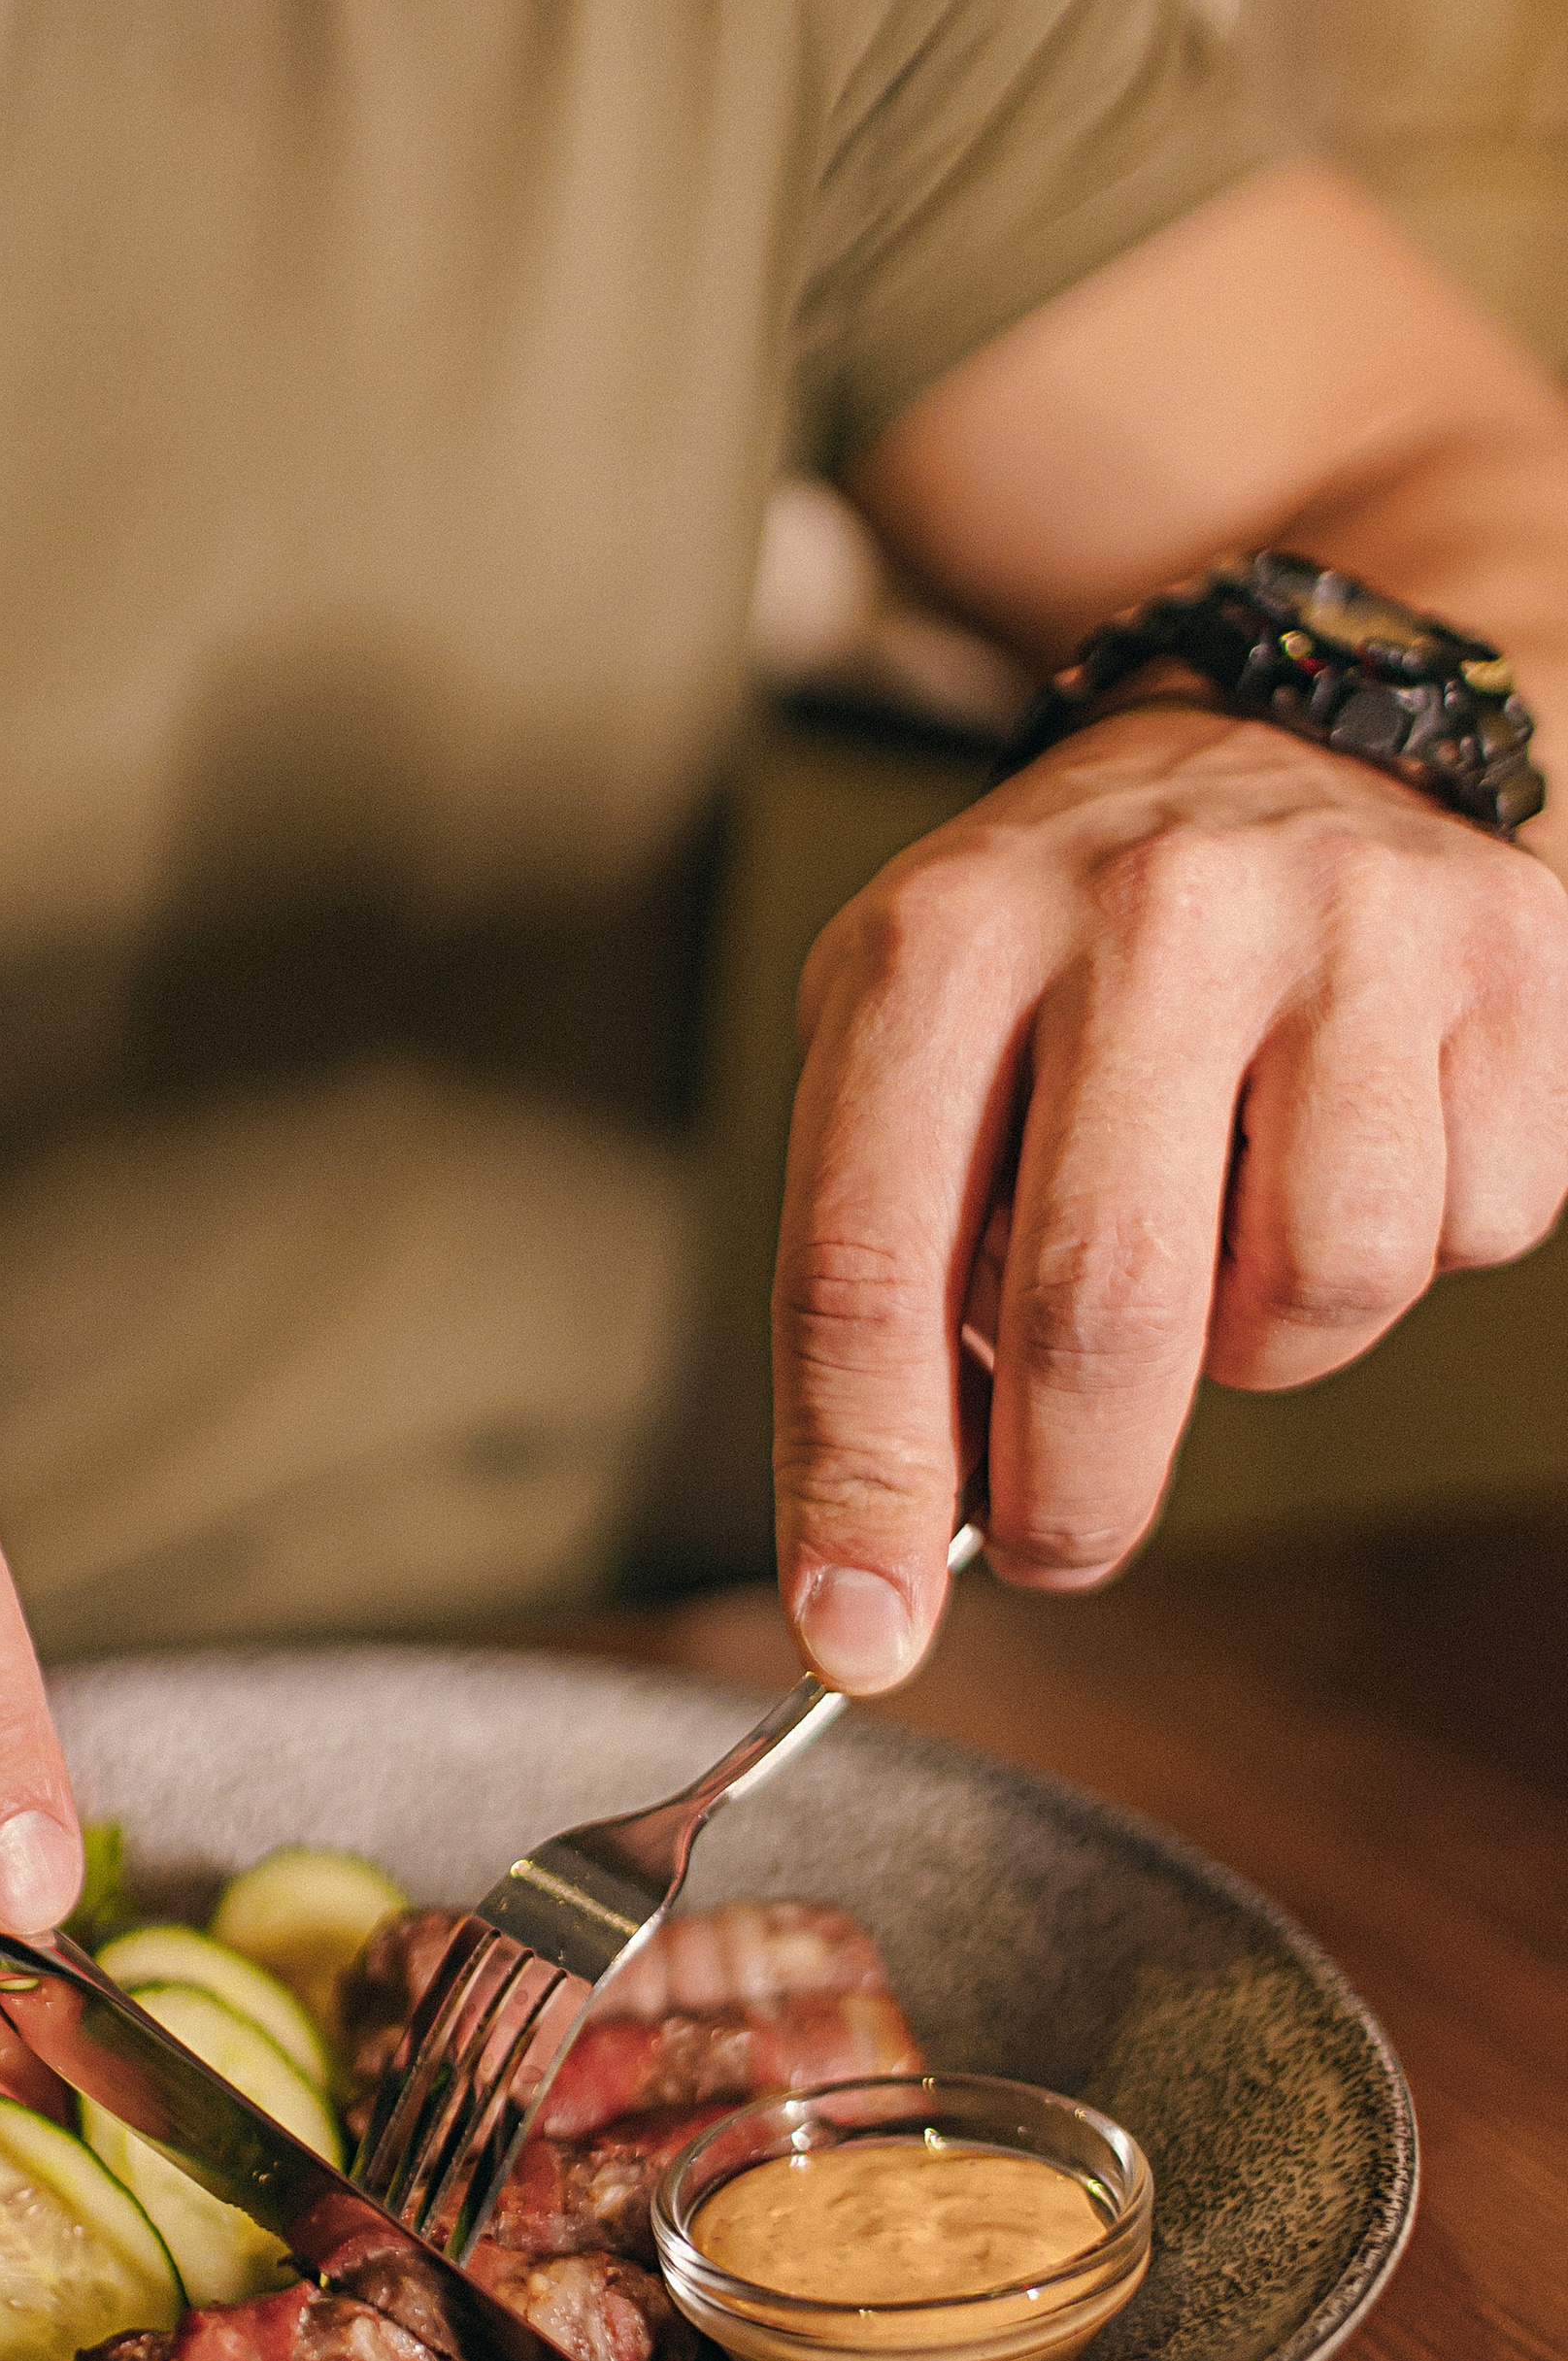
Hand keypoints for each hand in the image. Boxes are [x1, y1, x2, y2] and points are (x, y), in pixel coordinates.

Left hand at [772, 706, 1567, 1687]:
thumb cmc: (1080, 943)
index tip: (860, 1635)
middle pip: (1095, 1311)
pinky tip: (1355, 1135)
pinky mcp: (1513, 967)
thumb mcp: (919, 1039)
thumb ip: (893, 1266)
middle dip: (1071, 1496)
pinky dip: (1406, 1243)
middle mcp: (1142, 913)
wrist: (1312, 725)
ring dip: (1262, 1346)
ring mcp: (1346, 929)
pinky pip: (1463, 1235)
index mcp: (943, 942)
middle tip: (1058, 1541)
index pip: (867, 1262)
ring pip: (1310, 1295)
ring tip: (1230, 1237)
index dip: (859, 1480)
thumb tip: (890, 1542)